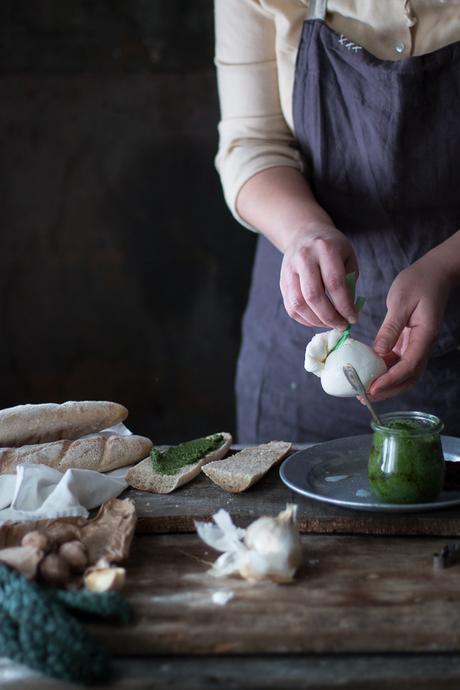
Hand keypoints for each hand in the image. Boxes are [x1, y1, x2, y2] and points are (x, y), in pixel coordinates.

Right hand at [280, 222, 358, 329]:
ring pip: (299, 304)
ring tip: (330, 324)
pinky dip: (305, 319)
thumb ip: (349, 283)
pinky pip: (291, 307)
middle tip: (342, 326)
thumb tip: (347, 312)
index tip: (353, 318)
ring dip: (316, 321)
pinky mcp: (282, 281)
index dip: (345, 306)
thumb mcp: (347, 258)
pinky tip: (317, 320)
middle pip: (314, 296)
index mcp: (325, 249)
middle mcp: (304, 258)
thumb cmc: (332, 248)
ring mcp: (289, 270)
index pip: (334, 284)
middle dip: (330, 317)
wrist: (304, 233)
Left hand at [368, 254, 452, 400]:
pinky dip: (385, 370)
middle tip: (364, 397)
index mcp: (424, 336)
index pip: (408, 367)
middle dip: (387, 390)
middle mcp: (423, 345)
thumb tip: (378, 352)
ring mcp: (417, 344)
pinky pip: (399, 362)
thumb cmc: (418, 282)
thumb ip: (390, 328)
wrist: (434, 273)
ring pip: (404, 373)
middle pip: (408, 377)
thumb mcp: (400, 302)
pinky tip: (369, 372)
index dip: (389, 381)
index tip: (371, 389)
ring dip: (386, 384)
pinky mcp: (410, 341)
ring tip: (364, 390)